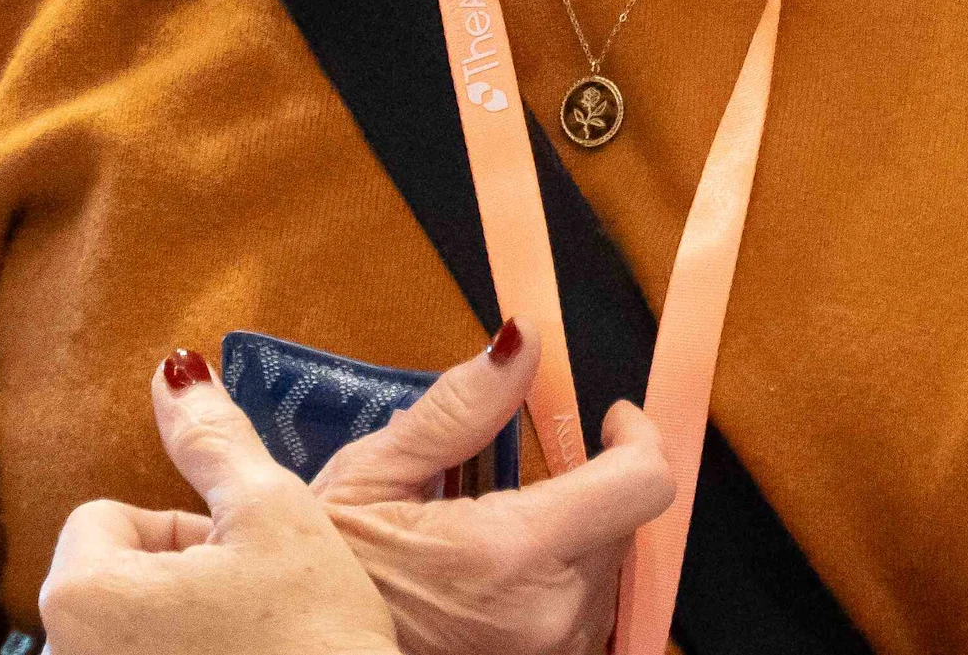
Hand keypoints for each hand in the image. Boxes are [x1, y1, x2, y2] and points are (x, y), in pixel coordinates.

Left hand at [37, 349, 398, 654]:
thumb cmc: (313, 638)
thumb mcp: (274, 514)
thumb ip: (213, 439)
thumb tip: (174, 369)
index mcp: (79, 595)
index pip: (107, 516)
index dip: (181, 525)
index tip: (236, 560)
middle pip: (112, 575)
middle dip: (179, 576)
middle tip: (251, 601)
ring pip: (127, 628)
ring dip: (182, 623)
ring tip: (247, 644)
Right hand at [311, 321, 675, 654]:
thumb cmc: (326, 577)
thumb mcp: (371, 478)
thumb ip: (458, 409)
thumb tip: (521, 342)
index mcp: (509, 554)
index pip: (641, 485)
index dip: (638, 439)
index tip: (612, 419)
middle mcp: (547, 612)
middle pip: (625, 523)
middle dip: (589, 487)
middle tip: (523, 479)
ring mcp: (548, 651)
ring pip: (610, 569)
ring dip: (576, 537)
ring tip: (497, 534)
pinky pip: (586, 613)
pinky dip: (561, 582)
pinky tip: (502, 576)